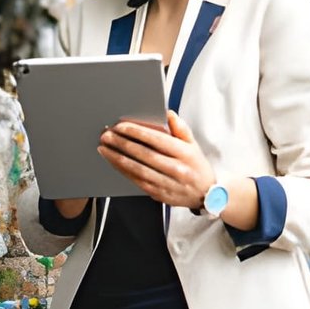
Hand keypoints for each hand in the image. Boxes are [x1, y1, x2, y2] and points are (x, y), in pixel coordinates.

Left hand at [98, 110, 212, 209]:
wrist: (205, 194)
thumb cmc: (196, 165)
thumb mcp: (193, 144)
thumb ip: (180, 128)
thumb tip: (167, 113)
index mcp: (185, 153)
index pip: (158, 140)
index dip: (138, 132)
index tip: (121, 126)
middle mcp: (176, 169)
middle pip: (144, 155)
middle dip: (122, 144)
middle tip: (107, 135)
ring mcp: (167, 183)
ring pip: (138, 170)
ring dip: (118, 158)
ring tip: (104, 148)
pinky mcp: (159, 194)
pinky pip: (137, 181)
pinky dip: (123, 171)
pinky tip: (114, 163)